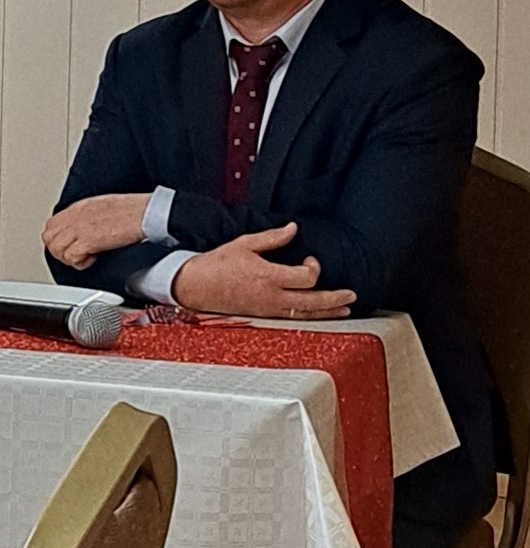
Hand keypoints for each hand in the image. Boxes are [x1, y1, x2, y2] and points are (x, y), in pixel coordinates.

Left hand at [41, 192, 154, 266]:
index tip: (68, 245)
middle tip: (74, 254)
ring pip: (56, 248)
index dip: (57, 238)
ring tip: (84, 258)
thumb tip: (83, 228)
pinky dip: (80, 262)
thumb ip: (87, 216)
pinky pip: (71, 257)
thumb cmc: (130, 209)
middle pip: (49, 237)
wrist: (142, 212)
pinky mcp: (88, 241)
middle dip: (58, 249)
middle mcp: (74, 217)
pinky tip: (92, 259)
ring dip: (68, 257)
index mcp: (78, 208)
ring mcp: (79, 228)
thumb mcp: (100, 205)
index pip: (52, 224)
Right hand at [169, 223, 355, 319]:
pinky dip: (312, 317)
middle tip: (351, 294)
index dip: (314, 267)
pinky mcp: (265, 315)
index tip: (310, 259)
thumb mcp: (244, 244)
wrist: (195, 286)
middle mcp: (272, 296)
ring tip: (345, 308)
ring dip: (329, 311)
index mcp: (268, 276)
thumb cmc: (217, 264)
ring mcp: (269, 309)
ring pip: (307, 313)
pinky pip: (295, 318)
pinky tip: (321, 314)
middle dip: (335, 298)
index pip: (305, 277)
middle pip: (313, 301)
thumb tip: (293, 229)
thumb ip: (272, 238)